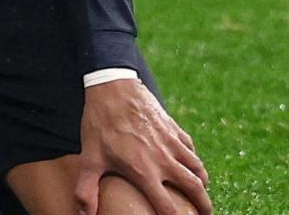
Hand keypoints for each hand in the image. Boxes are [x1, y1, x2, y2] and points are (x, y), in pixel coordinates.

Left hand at [76, 79, 210, 214]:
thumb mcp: (89, 158)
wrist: (113, 86)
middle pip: (194, 188)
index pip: (167, 208)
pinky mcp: (173, 127)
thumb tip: (83, 214)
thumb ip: (86, 190)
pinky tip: (192, 164)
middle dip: (203, 206)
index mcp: (144, 172)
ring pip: (197, 168)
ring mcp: (171, 142)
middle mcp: (164, 159)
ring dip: (203, 183)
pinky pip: (191, 148)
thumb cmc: (100, 123)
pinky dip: (195, 160)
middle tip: (204, 214)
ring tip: (202, 192)